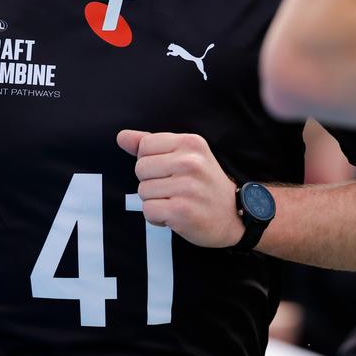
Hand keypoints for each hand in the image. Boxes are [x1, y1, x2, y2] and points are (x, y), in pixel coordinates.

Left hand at [117, 129, 242, 247]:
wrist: (235, 215)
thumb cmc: (204, 183)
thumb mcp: (184, 155)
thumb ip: (151, 144)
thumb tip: (121, 136)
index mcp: (190, 143)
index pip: (145, 146)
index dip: (151, 162)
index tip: (170, 171)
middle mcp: (190, 162)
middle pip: (140, 169)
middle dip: (151, 182)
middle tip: (175, 189)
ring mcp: (187, 187)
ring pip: (143, 191)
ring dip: (155, 201)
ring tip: (177, 202)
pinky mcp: (182, 212)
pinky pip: (148, 211)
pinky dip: (157, 218)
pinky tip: (175, 216)